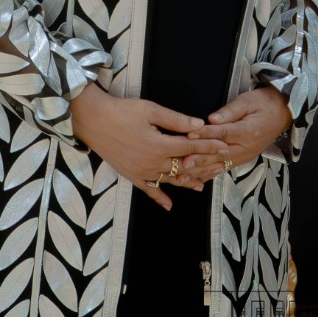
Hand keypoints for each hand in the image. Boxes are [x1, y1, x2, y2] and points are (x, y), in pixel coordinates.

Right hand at [70, 86, 227, 211]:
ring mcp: (141, 172)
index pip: (190, 148)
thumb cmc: (121, 111)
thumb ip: (176, 120)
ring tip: (203, 185)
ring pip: (169, 180)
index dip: (209, 147)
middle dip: (203, 166)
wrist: (92, 121)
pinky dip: (160, 198)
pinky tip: (169, 206)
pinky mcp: (131, 175)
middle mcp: (152, 162)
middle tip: (221, 167)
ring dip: (187, 182)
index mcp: (159, 145)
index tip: (225, 147)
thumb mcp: (150, 110)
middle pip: (183, 166)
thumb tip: (200, 126)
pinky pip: (149, 190)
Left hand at [182, 86, 293, 180]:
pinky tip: (196, 180)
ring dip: (201, 171)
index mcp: (249, 131)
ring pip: (220, 165)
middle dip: (199, 159)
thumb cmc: (265, 103)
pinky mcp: (244, 159)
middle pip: (220, 154)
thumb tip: (211, 120)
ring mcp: (245, 156)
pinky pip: (225, 169)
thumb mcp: (248, 101)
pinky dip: (210, 174)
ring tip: (183, 175)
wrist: (284, 113)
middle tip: (181, 162)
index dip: (205, 134)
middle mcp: (247, 148)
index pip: (223, 134)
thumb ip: (229, 111)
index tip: (189, 135)